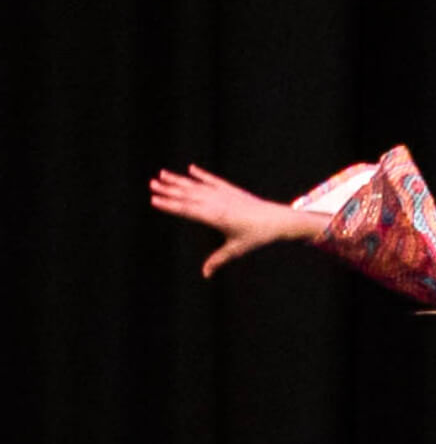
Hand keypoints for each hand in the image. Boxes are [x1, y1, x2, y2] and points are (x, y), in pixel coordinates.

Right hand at [148, 164, 287, 277]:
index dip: (170, 205)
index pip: (187, 210)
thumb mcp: (236, 249)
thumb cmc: (256, 236)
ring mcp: (224, 193)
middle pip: (188, 195)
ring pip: (197, 185)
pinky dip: (201, 174)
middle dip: (169, 190)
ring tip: (162, 174)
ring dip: (179, 180)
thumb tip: (205, 274)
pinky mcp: (231, 189)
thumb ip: (218, 260)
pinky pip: (213, 180)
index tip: (154, 200)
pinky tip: (190, 169)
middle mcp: (217, 202)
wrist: (276, 220)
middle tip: (152, 184)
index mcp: (215, 216)